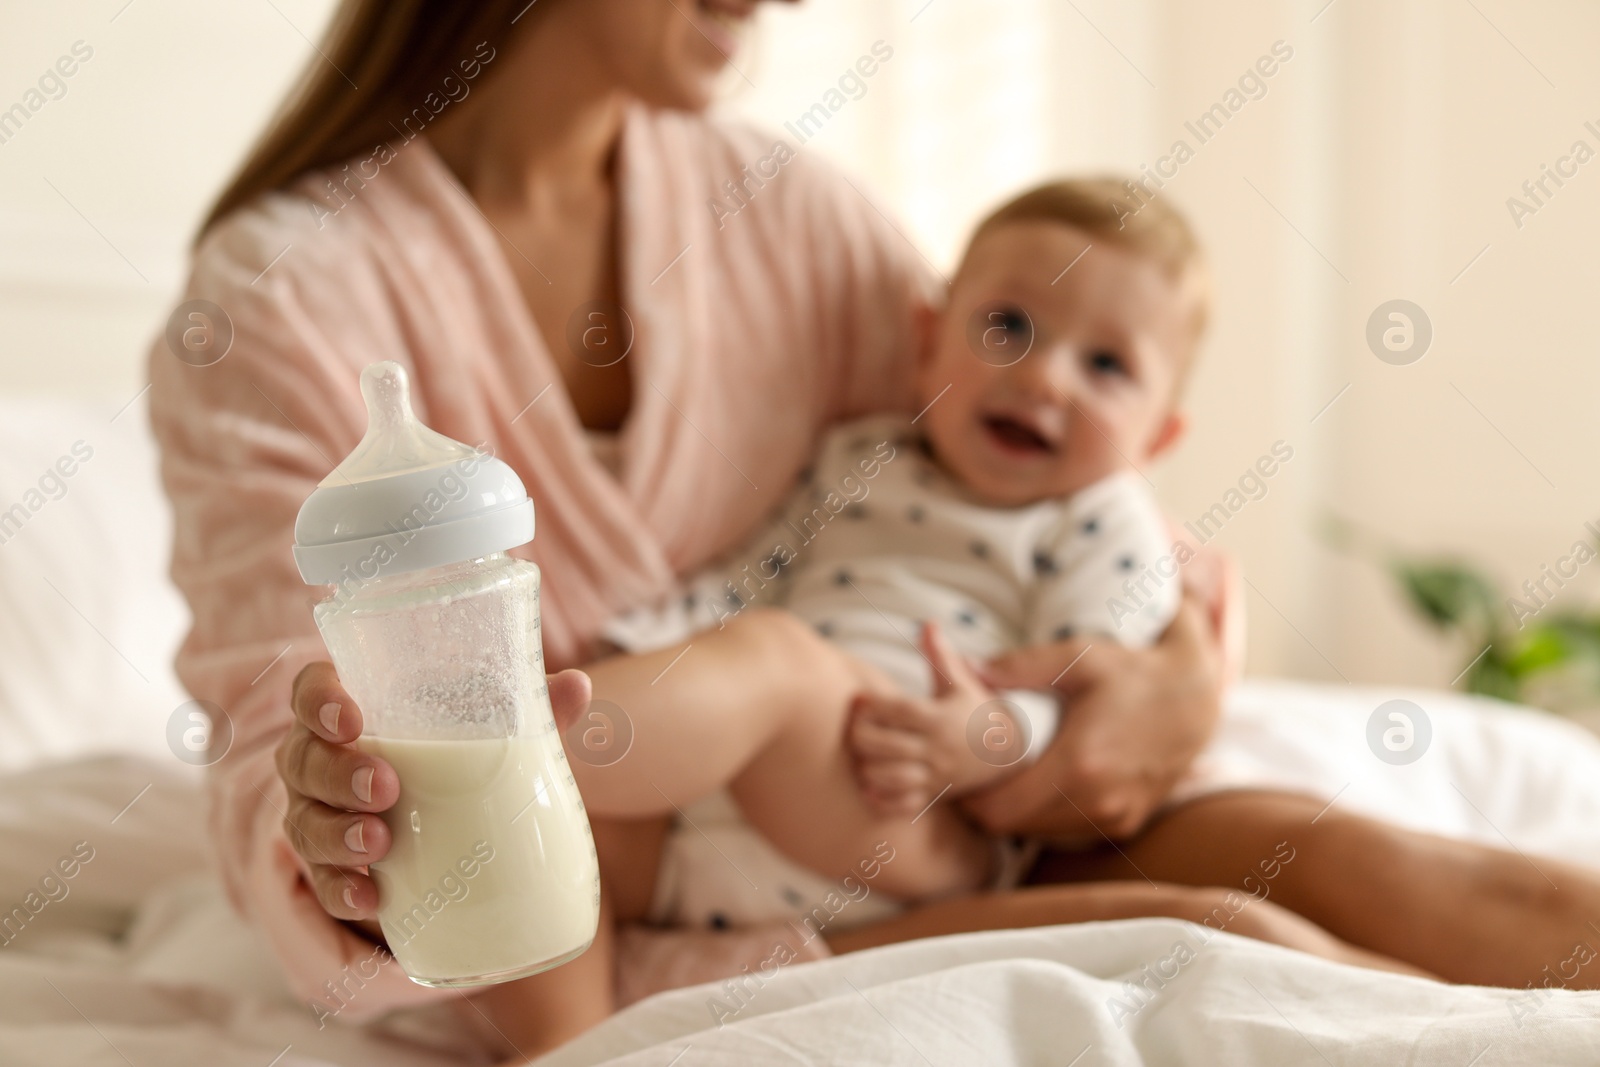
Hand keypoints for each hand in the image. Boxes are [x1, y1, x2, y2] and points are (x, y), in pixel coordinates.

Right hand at [275, 662, 592, 924]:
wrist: (443, 822)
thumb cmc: (454, 753)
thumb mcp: (487, 727)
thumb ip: (528, 705)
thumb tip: (577, 688)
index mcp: (348, 712)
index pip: (311, 691)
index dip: (319, 700)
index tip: (353, 718)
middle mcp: (318, 760)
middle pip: (303, 759)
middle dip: (338, 773)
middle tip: (385, 786)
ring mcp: (317, 816)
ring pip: (305, 823)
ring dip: (337, 834)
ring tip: (378, 842)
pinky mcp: (332, 870)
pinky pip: (323, 884)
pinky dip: (343, 891)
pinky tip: (372, 897)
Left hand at [847, 621, 1001, 815]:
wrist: (1005, 752)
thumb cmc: (974, 710)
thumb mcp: (961, 682)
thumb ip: (939, 655)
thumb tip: (927, 623)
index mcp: (939, 718)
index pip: (898, 711)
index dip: (872, 705)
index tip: (859, 700)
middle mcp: (936, 748)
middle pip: (886, 746)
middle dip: (861, 736)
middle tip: (855, 727)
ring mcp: (934, 775)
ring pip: (890, 778)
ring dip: (866, 768)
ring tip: (860, 755)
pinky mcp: (933, 795)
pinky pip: (902, 805)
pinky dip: (881, 799)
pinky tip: (869, 785)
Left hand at [959, 590, 1224, 842]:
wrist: (1194, 700)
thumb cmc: (1132, 673)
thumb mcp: (1079, 657)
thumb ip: (1021, 666)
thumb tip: (969, 668)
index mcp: (1079, 765)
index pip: (1000, 810)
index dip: (971, 799)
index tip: (961, 776)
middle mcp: (1097, 802)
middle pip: (1013, 826)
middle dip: (988, 804)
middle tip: (977, 774)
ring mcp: (1114, 818)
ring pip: (1039, 833)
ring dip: (1018, 811)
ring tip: (1008, 776)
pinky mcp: (1125, 824)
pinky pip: (1068, 832)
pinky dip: (1047, 815)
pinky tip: (1043, 782)